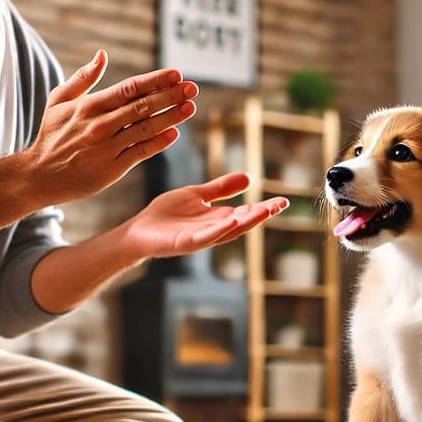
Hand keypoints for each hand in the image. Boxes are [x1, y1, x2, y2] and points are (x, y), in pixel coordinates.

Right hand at [25, 49, 198, 203]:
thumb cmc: (51, 135)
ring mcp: (107, 147)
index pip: (130, 88)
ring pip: (145, 129)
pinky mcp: (112, 169)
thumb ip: (83, 78)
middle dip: (170, 95)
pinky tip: (174, 134)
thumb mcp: (58, 101)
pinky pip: (140, 153)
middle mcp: (100, 124)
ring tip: (190, 107)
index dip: (155, 80)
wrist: (39, 175)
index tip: (177, 74)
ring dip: (171, 117)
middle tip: (193, 87)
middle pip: (142, 106)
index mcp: (90, 105)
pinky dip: (158, 143)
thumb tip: (102, 54)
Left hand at [124, 172, 288, 258]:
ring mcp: (200, 238)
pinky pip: (205, 237)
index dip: (264, 207)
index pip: (245, 212)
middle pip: (242, 222)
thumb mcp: (197, 195)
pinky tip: (230, 221)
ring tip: (264, 212)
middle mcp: (213, 230)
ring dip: (247, 222)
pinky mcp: (184, 244)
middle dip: (261, 214)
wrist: (138, 230)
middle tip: (280, 205)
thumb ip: (220, 189)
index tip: (282, 200)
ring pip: (228, 230)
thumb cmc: (165, 214)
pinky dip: (219, 230)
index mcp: (217, 218)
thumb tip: (249, 178)